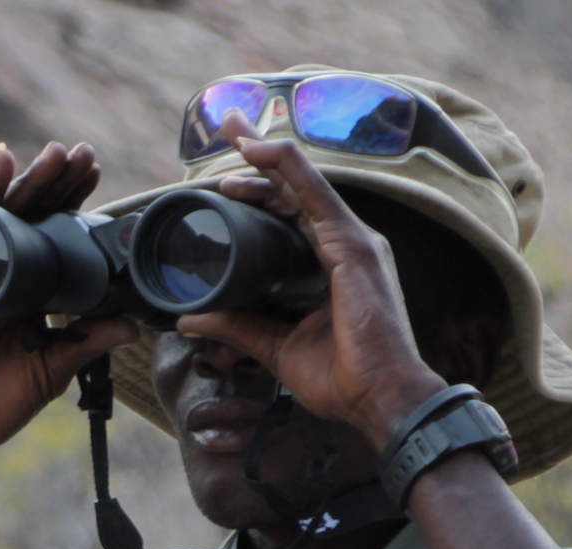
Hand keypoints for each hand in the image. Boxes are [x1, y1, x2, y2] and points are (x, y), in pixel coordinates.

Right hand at [0, 142, 137, 487]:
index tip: (97, 180)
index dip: (75, 210)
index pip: (55, 240)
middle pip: (33, 219)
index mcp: (27, 297)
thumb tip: (131, 326)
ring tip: (58, 153)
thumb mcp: (51, 372)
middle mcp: (4, 279)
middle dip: (59, 185)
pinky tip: (1, 163)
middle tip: (86, 156)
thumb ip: (86, 344)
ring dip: (32, 180)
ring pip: (8, 215)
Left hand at [174, 120, 447, 446]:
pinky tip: (266, 151)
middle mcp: (347, 245)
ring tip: (235, 130)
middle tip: (228, 127)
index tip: (223, 181)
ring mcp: (355, 244)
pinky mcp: (355, 251)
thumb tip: (191, 320)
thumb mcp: (275, 348)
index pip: (292, 214)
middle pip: (296, 190)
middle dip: (260, 158)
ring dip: (269, 154)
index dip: (260, 190)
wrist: (380, 399)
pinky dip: (291, 173)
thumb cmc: (342, 378)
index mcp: (332, 264)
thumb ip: (238, 327)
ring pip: (304, 185)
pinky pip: (317, 200)